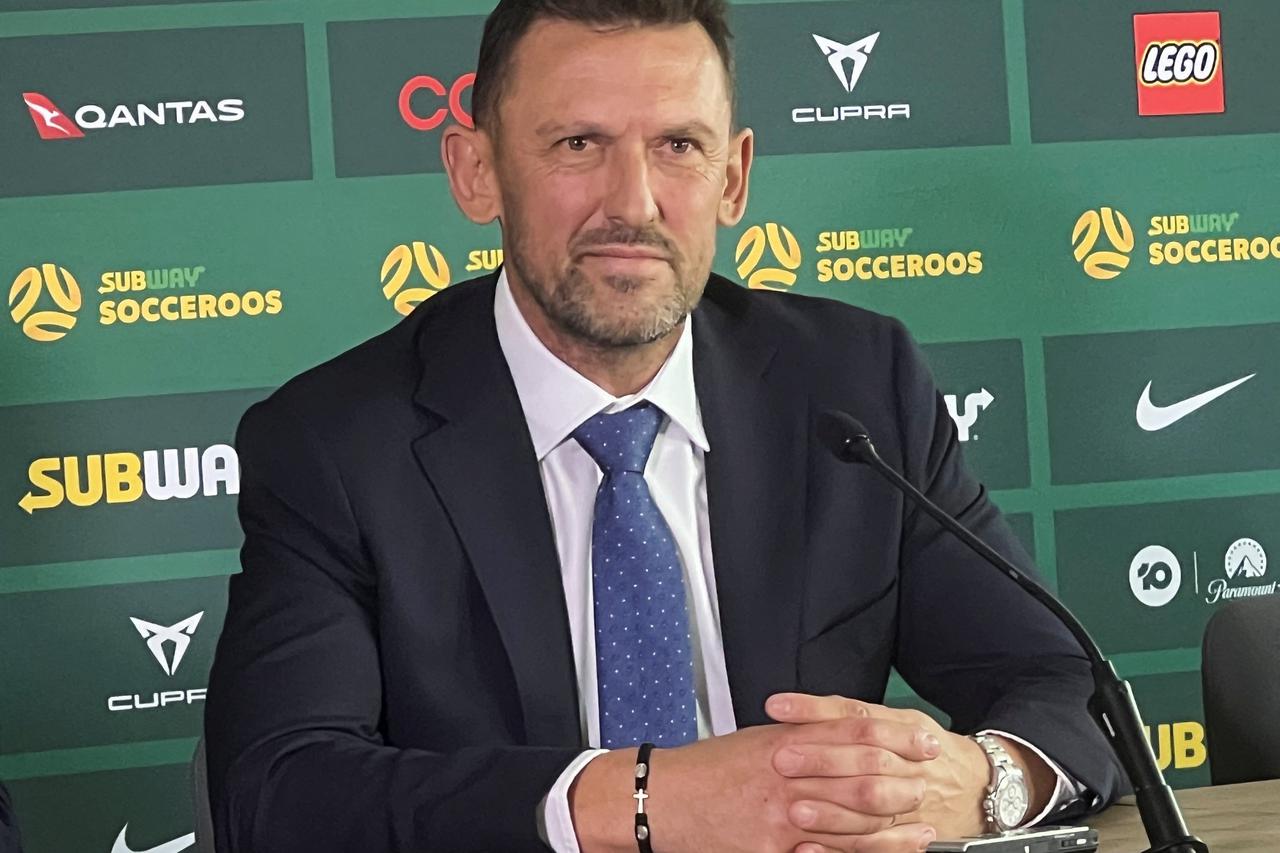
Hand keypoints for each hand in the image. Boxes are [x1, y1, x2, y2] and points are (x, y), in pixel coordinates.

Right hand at [569, 722, 940, 852]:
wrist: (662, 799)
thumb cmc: (705, 770)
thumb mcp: (754, 740)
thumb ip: (797, 736)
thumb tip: (838, 733)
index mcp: (784, 741)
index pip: (853, 731)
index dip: (895, 735)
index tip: (923, 741)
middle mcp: (788, 775)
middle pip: (861, 774)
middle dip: (903, 778)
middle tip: (931, 780)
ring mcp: (782, 817)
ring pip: (852, 821)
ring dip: (894, 825)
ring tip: (923, 825)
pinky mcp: (773, 850)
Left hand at [767, 693, 1047, 845]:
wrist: (980, 787)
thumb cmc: (926, 750)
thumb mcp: (900, 722)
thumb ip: (854, 717)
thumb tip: (798, 709)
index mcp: (904, 728)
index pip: (857, 715)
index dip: (815, 709)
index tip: (778, 708)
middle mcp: (910, 763)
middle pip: (865, 758)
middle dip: (822, 759)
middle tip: (781, 758)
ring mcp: (913, 801)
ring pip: (873, 806)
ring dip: (831, 809)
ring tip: (794, 808)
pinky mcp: (911, 835)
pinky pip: (878, 844)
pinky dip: (843, 846)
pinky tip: (810, 846)